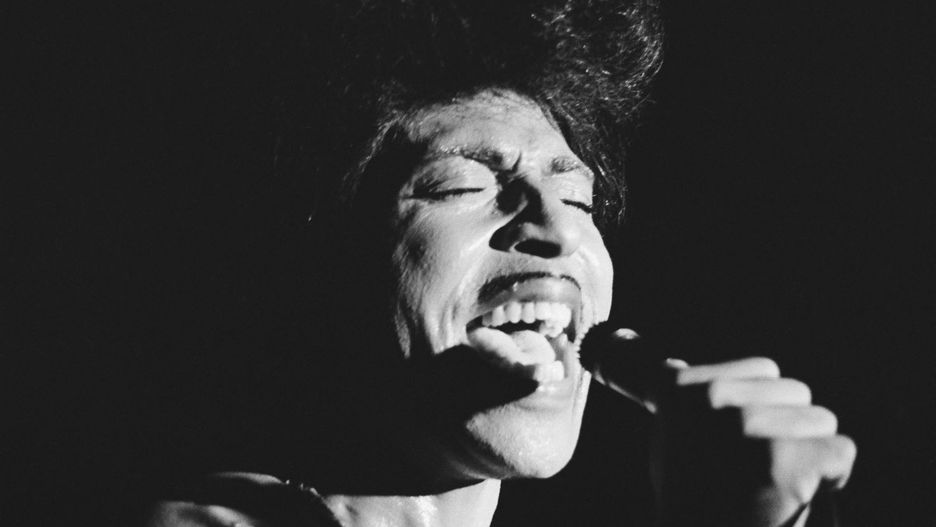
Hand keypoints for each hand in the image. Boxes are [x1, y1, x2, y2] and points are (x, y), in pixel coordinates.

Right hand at [644, 355, 855, 526]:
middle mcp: (712, 397)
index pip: (763, 370)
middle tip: (764, 465)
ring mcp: (748, 425)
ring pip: (820, 419)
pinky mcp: (784, 459)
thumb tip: (674, 364)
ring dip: (808, 450)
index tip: (745, 439)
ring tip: (780, 480)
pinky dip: (833, 475)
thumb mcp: (666, 437)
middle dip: (790, 427)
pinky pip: (840, 449)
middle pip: (796, 391)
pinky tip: (805, 491)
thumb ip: (682, 401)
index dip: (766, 407)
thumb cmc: (688, 497)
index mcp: (680, 386)